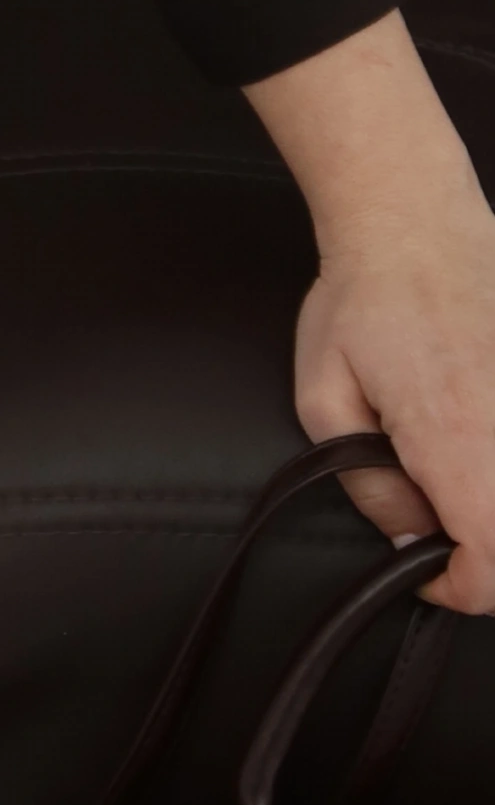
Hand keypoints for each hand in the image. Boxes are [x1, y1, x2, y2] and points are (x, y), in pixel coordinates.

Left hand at [250, 11, 495, 612]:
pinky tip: (475, 442)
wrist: (414, 218)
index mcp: (455, 431)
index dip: (460, 586)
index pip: (493, 560)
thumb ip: (368, 484)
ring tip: (458, 476)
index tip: (427, 567)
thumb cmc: (363, 298)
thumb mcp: (325, 398)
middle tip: (445, 527)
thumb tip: (410, 539)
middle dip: (489, 554)